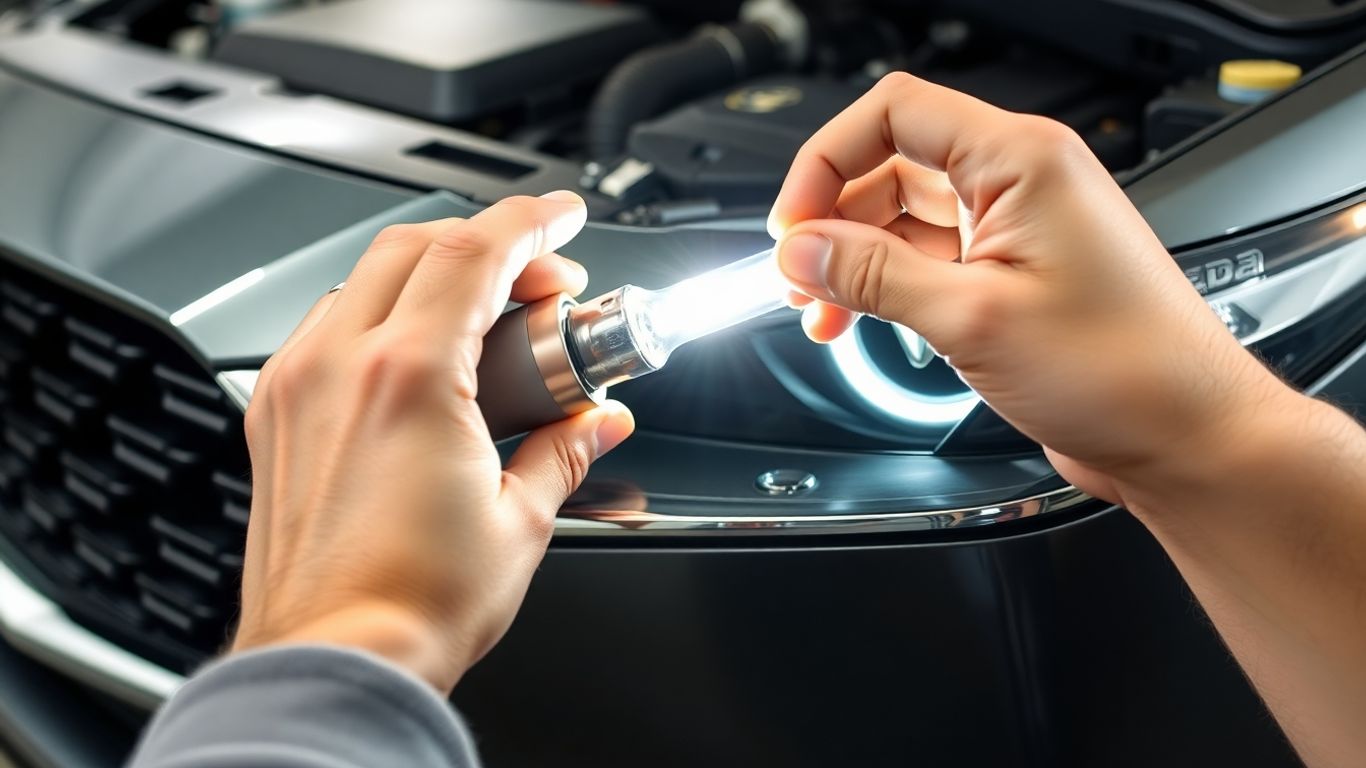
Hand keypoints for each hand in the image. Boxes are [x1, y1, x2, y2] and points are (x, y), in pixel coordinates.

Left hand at [232, 192, 634, 691]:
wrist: (333, 663)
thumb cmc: (412, 606)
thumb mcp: (519, 520)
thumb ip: (565, 450)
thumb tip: (600, 421)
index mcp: (410, 377)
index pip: (475, 250)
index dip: (531, 220)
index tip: (564, 217)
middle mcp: (340, 366)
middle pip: (416, 245)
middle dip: (490, 243)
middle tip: (544, 285)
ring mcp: (296, 387)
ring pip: (365, 278)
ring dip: (432, 274)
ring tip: (486, 321)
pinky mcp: (273, 416)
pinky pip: (328, 325)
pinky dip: (381, 313)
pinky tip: (419, 354)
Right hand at [769, 72, 1293, 504]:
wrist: (1187, 437)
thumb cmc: (1125, 371)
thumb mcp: (973, 319)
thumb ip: (874, 277)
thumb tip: (803, 250)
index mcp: (1021, 159)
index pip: (893, 114)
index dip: (827, 162)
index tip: (793, 225)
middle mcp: (1019, 182)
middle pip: (890, 167)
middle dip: (833, 221)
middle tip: (798, 278)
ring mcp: (1016, 230)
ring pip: (904, 219)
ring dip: (854, 261)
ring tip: (820, 312)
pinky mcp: (1012, 276)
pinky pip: (928, 261)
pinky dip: (886, 287)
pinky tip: (860, 321)